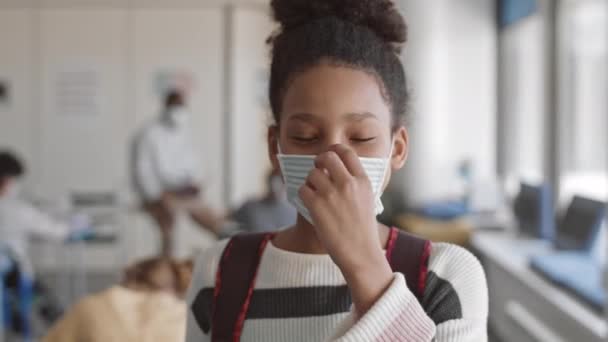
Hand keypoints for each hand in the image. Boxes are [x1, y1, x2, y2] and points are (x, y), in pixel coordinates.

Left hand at [299, 144, 392, 314]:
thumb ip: (355, 182)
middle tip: (317, 170)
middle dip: (319, 161)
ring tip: (316, 194)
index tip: (329, 156)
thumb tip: (336, 168)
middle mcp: (348, 184)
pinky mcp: (317, 205)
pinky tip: (311, 204)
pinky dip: (304, 195)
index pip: (346, 152)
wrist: (360, 254)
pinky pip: (303, 189)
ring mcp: (332, 194)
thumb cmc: (362, 229)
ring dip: (310, 182)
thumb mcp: (368, 199)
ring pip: (312, 173)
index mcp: (363, 181)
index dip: (334, 151)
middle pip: (327, 156)